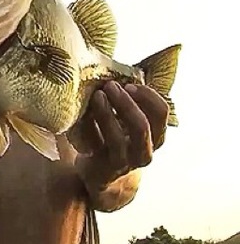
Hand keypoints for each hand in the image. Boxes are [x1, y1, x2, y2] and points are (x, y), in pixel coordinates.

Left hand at [73, 80, 169, 194]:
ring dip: (107, 114)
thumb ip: (129, 100)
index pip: (161, 113)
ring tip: (97, 96)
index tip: (130, 83)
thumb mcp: (126, 120)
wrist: (102, 177)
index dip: (148, 96)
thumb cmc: (115, 138)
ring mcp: (124, 161)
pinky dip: (91, 127)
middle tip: (112, 86)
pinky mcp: (103, 167)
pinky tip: (83, 114)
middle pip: (144, 126)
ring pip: (119, 138)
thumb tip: (119, 66)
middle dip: (127, 103)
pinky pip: (98, 146)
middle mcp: (144, 150)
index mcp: (154, 135)